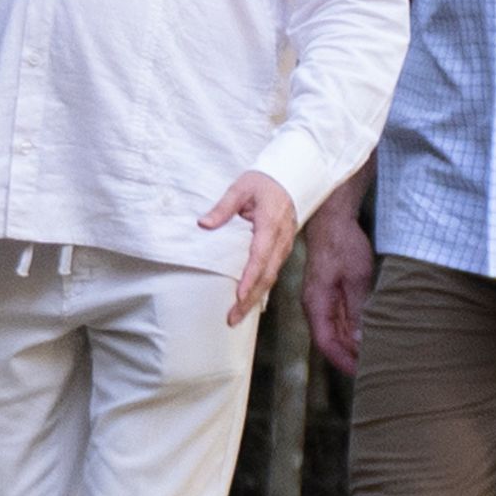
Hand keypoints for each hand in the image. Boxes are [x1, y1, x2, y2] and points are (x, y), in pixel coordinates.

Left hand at [200, 171, 300, 327]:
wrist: (291, 177)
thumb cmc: (265, 182)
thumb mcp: (241, 187)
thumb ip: (223, 207)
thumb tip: (204, 224)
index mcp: (270, 224)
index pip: (260, 256)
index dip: (250, 277)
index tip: (239, 295)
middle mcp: (280, 240)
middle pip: (266, 275)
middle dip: (249, 299)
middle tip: (232, 318)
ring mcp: (284, 246)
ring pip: (270, 278)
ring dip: (254, 298)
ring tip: (236, 316)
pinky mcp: (282, 250)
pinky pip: (271, 273)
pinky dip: (260, 290)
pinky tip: (249, 303)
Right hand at [303, 193, 377, 374]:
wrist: (332, 219)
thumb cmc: (343, 245)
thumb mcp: (356, 278)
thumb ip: (357, 311)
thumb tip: (358, 341)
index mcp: (316, 304)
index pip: (326, 344)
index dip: (343, 361)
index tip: (362, 372)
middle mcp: (314, 306)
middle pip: (331, 341)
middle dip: (350, 356)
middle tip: (375, 367)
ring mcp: (320, 299)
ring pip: (335, 331)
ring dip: (351, 344)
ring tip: (374, 355)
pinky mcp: (328, 293)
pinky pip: (338, 318)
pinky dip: (352, 330)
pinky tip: (368, 333)